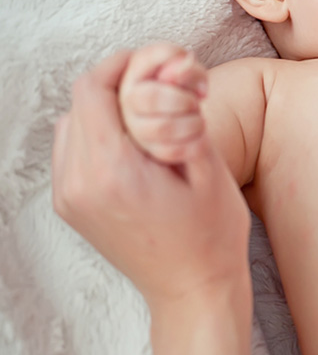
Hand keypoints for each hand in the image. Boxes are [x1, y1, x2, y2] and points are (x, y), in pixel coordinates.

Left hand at [52, 51, 250, 307]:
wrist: (193, 291)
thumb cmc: (211, 235)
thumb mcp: (210, 169)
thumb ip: (183, 114)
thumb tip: (170, 71)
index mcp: (111, 172)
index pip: (93, 90)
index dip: (124, 64)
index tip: (156, 63)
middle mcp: (78, 184)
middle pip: (80, 103)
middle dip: (120, 85)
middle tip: (163, 87)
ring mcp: (70, 198)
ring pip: (72, 124)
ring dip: (107, 109)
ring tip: (151, 117)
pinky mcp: (72, 206)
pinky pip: (73, 150)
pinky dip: (99, 134)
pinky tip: (136, 145)